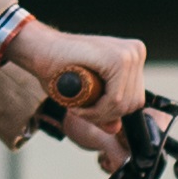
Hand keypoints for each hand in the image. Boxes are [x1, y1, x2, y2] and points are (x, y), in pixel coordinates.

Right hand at [6, 20, 148, 164]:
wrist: (41, 50)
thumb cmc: (61, 68)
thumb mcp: (90, 91)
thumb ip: (105, 108)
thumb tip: (117, 128)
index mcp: (134, 55)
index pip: (136, 98)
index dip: (111, 112)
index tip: (88, 111)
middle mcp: (136, 51)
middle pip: (134, 102)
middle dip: (106, 114)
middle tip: (81, 111)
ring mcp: (129, 54)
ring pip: (124, 104)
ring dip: (98, 114)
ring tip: (78, 108)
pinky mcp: (118, 59)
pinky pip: (114, 100)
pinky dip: (96, 110)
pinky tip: (78, 106)